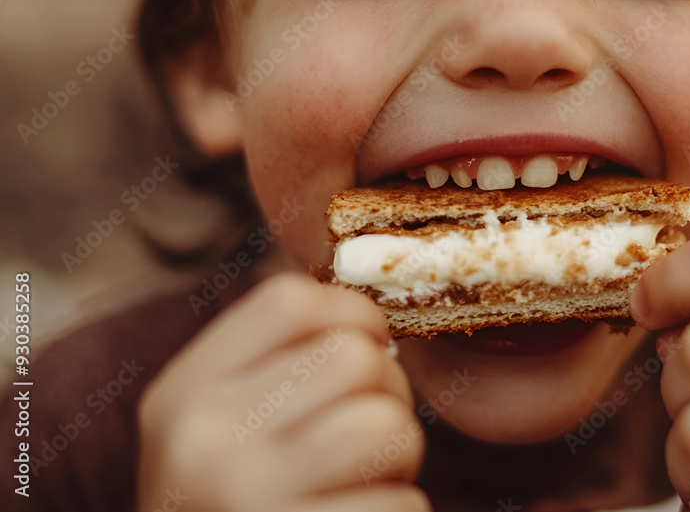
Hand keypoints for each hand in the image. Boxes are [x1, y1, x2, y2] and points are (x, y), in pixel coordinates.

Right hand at [136, 273, 428, 511]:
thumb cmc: (231, 508)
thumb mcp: (214, 431)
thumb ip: (276, 367)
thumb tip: (372, 320)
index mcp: (182, 395)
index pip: (290, 300)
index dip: (351, 315)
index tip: (364, 349)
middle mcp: (203, 443)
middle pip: (355, 358)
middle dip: (386, 393)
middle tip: (366, 435)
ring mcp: (248, 502)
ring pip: (388, 426)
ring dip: (399, 455)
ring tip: (364, 481)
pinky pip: (404, 505)